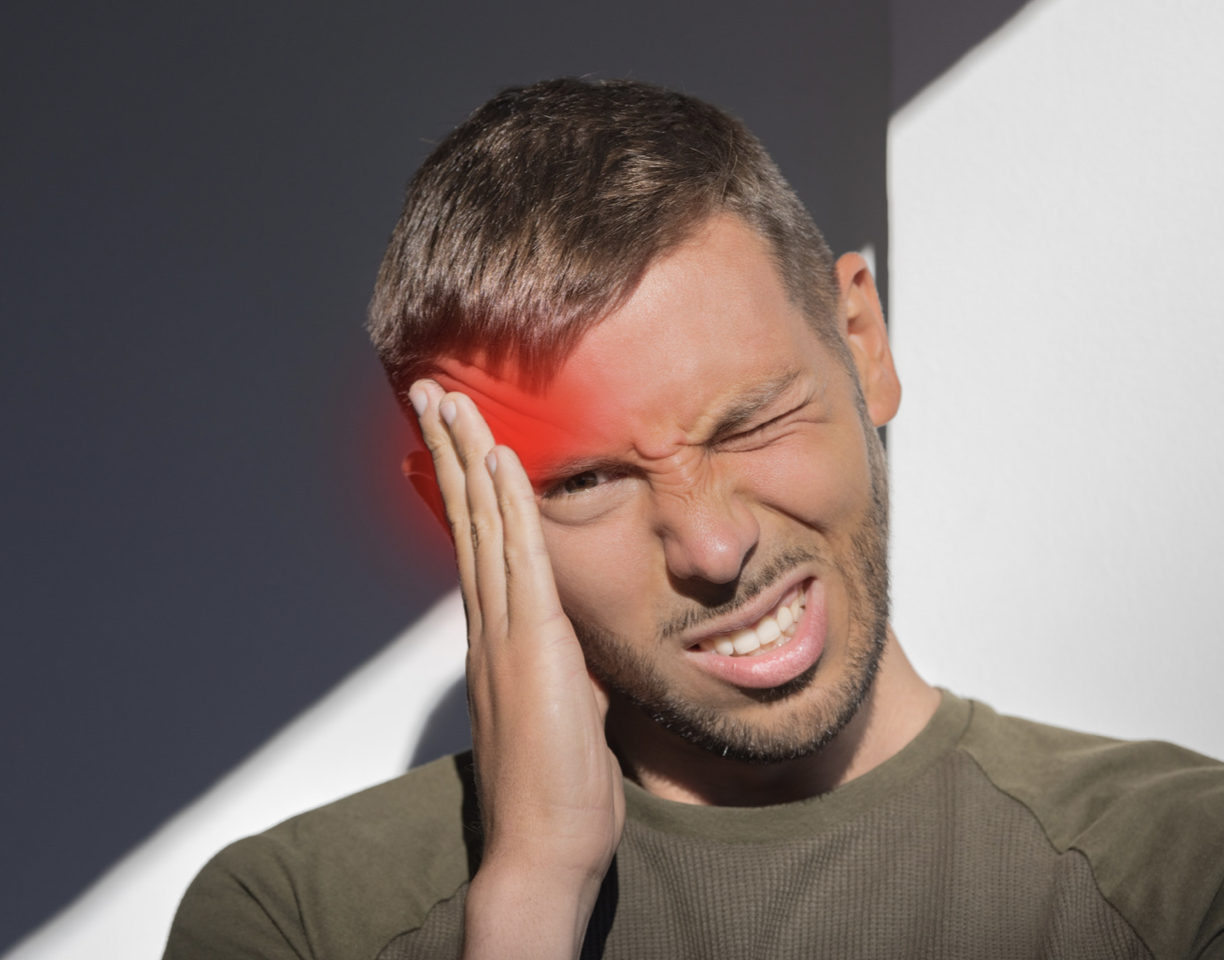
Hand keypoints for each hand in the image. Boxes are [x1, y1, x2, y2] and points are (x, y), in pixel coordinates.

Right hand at [408, 381, 625, 957]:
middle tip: (429, 395)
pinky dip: (509, 503)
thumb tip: (578, 657)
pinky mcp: (533, 643)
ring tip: (448, 400)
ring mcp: (505, 632)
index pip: (475, 545)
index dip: (461, 489)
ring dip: (465, 457)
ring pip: (481, 525)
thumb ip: (566, 674)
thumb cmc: (557, 792)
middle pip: (464, 520)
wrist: (545, 847)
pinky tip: (500, 458)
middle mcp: (489, 626)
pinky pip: (520, 556)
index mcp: (496, 640)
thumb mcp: (568, 715)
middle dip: (447, 453)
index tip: (454, 440)